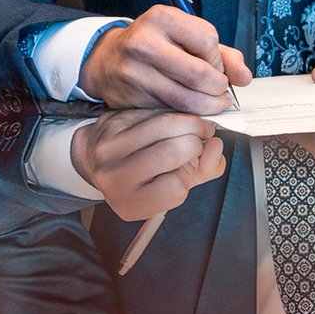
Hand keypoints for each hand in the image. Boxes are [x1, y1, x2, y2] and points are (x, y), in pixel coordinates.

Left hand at [70, 108, 223, 218]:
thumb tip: (216, 147)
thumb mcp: (171, 186)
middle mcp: (114, 177)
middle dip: (196, 144)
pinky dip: (172, 113)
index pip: (176, 187)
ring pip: (167, 124)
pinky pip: (155, 110)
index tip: (190, 170)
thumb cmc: (141, 175)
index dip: (191, 175)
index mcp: (130, 203)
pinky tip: (173, 120)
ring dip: (191, 122)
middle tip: (198, 143)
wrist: (98, 158)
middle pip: (173, 151)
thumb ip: (203, 172)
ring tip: (195, 128)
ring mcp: (109, 148)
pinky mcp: (112, 121)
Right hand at [79, 5, 251, 113]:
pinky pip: (170, 111)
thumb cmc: (156, 46)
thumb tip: (245, 78)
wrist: (108, 59)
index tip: (214, 65)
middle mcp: (143, 42)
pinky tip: (189, 108)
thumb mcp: (187, 38)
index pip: (207, 40)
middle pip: (199, 74)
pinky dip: (187, 114)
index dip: (218, 58)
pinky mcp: (130, 97)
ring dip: (208, 105)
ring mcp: (134, 71)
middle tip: (220, 91)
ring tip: (213, 103)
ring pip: (186, 98)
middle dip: (218, 87)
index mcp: (161, 18)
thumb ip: (223, 55)